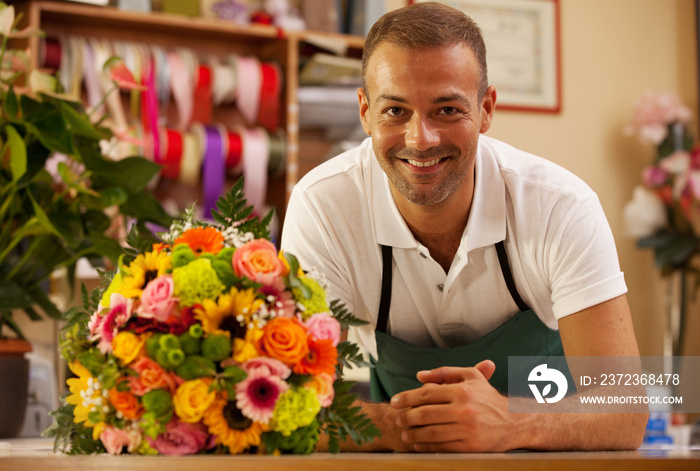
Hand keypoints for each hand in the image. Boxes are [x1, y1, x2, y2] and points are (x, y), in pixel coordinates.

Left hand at [390, 360, 517, 451]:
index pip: (426, 394)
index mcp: (463, 390)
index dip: (406, 398)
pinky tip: (419, 444)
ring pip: (431, 432)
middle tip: (397, 419)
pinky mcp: (470, 446)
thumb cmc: (488, 397)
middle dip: (406, 417)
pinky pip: (442, 447)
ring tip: (405, 433)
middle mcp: (464, 409)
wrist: (514, 421)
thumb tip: (419, 376)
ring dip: (414, 434)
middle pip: (425, 414)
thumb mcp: (471, 377)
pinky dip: (427, 447)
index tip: (394, 402)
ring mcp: (467, 429)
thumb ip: (444, 373)